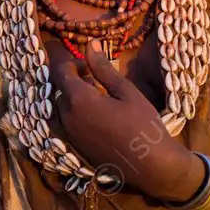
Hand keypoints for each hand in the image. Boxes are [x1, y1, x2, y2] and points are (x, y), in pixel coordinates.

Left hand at [48, 40, 203, 201]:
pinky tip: (100, 119)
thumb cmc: (142, 123)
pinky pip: (68, 124)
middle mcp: (67, 118)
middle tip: (98, 82)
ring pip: (62, 108)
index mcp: (78, 100)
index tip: (90, 66)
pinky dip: (77, 115)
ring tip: (100, 100)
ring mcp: (69, 136)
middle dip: (74, 81)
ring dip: (75, 99)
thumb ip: (103, 68)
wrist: (150, 165)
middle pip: (59, 90)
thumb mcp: (125, 91)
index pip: (60, 72)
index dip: (73, 64)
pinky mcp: (75, 148)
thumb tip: (90, 44)